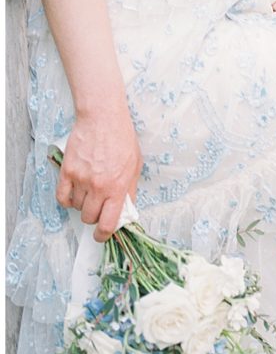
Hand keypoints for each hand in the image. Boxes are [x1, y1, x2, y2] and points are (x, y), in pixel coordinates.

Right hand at [55, 104, 142, 242]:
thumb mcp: (135, 165)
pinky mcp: (67, 171)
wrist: (103, 118)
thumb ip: (130, 189)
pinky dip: (67, 199)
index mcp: (117, 187)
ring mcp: (81, 179)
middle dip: (94, 217)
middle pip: (89, 218)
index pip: (108, 223)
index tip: (102, 235)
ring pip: (77, 207)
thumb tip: (127, 209)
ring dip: (83, 204)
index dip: (104, 235)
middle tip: (98, 207)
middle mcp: (98, 186)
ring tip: (90, 190)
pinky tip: (74, 193)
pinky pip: (62, 197)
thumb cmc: (122, 138)